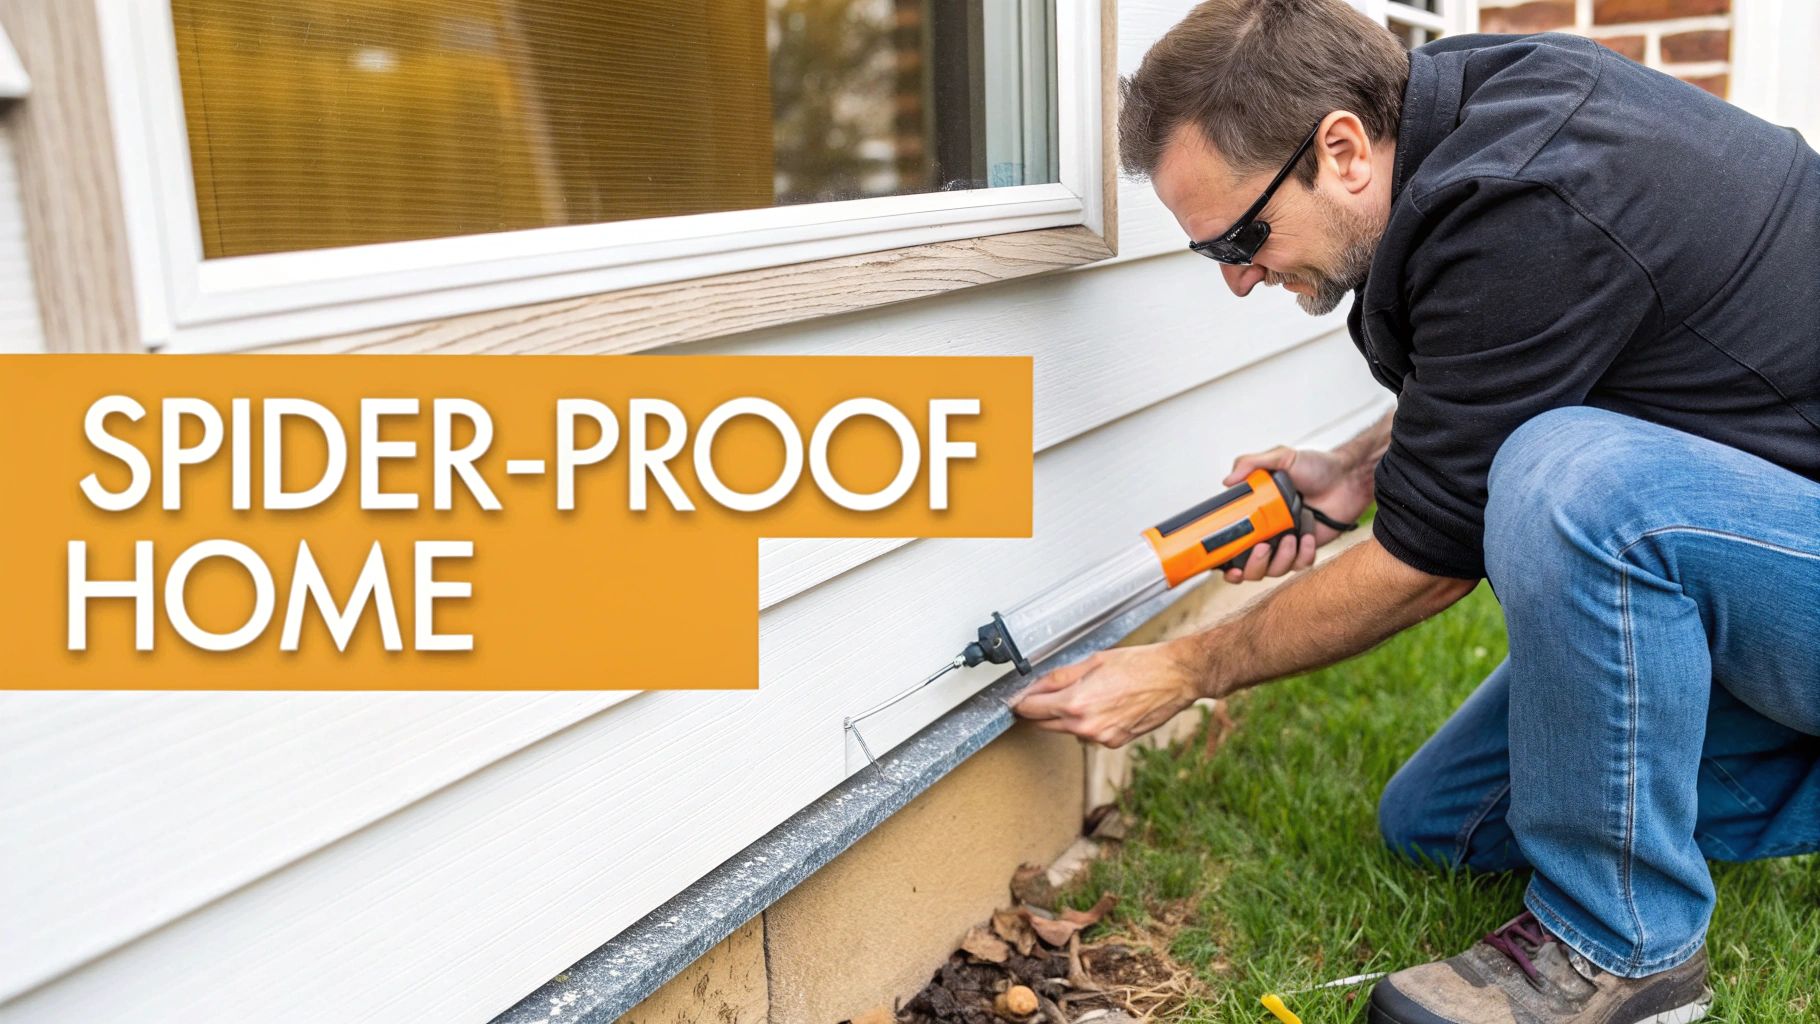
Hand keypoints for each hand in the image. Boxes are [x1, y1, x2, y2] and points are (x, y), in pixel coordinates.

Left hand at [1010, 641, 1207, 747]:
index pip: (1031, 709)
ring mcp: (1101, 737)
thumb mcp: (1093, 662)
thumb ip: (1059, 677)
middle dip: (1038, 710)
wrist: (1175, 677)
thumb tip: (1035, 687)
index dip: (1020, 702)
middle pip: (1044, 724)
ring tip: (1082, 693)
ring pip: (1066, 729)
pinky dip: (1086, 722)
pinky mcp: (1114, 742)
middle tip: (1039, 695)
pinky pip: (1089, 734)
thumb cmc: (1139, 664)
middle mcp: (1086, 726)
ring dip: (1063, 716)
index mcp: (1076, 703)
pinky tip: (1101, 704)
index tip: (1016, 698)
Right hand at [1221, 442, 1372, 583]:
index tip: (1223, 562)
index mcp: (1255, 513)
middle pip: (1249, 567)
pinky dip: (1302, 554)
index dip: (1222, 558)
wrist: (1349, 477)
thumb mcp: (1282, 457)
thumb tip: (1227, 481)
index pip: (1230, 542)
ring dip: (1281, 558)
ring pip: (1274, 570)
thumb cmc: (1317, 467)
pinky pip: (1299, 565)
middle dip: (1253, 564)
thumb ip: (1252, 463)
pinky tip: (1307, 536)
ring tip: (1292, 537)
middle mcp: (1267, 532)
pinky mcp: (1307, 551)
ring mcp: (1287, 544)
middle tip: (1263, 547)